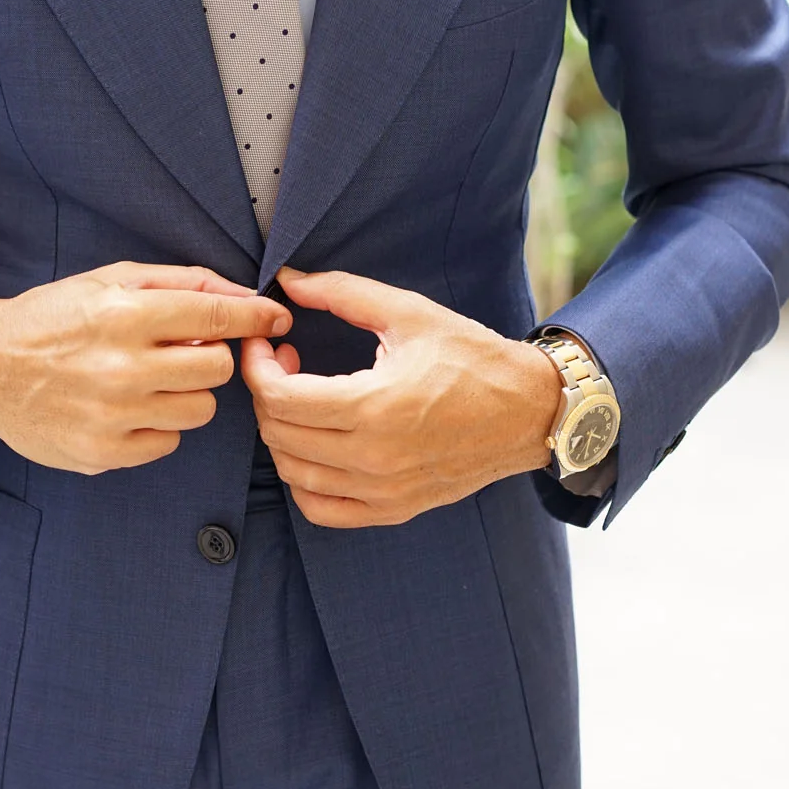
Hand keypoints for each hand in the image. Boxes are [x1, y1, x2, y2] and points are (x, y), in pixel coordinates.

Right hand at [0, 261, 290, 474]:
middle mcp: (122, 367)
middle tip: (180, 353)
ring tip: (153, 381)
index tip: (275, 320)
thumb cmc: (53, 318)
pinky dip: (159, 425)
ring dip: (188, 393)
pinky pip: (169, 442)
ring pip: (201, 410)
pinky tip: (128, 409)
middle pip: (218, 369)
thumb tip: (243, 296)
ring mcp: (113, 415)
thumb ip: (180, 283)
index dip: (256, 319)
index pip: (217, 319)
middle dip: (209, 358)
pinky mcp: (103, 453)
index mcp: (124, 315)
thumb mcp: (109, 281)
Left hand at [241, 266, 560, 528]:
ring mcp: (382, 491)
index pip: (279, 399)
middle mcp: (374, 458)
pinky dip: (303, 480)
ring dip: (282, 433)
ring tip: (302, 399)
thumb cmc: (472, 358)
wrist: (530, 411)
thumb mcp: (408, 313)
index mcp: (375, 407)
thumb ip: (342, 292)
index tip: (268, 343)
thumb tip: (287, 279)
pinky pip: (320, 508)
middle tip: (286, 362)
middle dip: (267, 393)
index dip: (258, 367)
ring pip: (293, 473)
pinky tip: (316, 444)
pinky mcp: (392, 509)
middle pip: (280, 435)